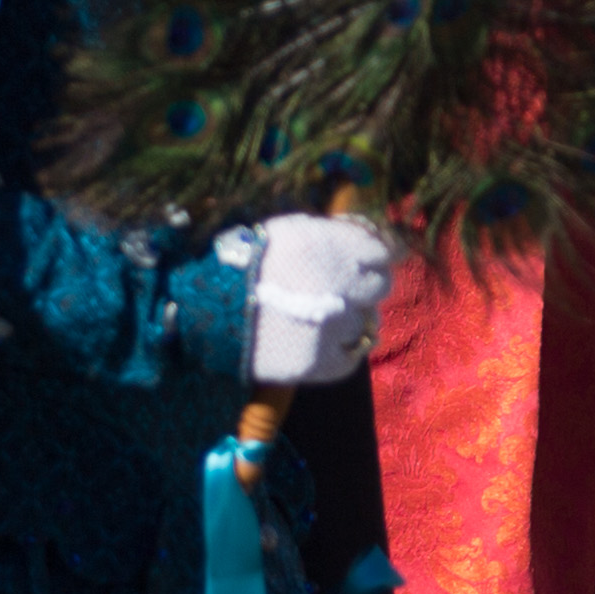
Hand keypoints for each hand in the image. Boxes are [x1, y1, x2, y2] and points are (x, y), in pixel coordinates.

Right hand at [231, 211, 395, 387]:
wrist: (209, 311)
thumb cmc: (246, 261)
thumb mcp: (290, 231)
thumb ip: (330, 236)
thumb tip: (360, 239)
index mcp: (338, 247)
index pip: (385, 250)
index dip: (376, 255)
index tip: (367, 261)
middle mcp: (347, 286)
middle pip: (381, 285)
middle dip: (364, 285)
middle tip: (343, 289)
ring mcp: (338, 327)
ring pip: (368, 322)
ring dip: (352, 318)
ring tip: (325, 318)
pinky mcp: (324, 362)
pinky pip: (350, 357)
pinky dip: (340, 350)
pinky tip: (321, 342)